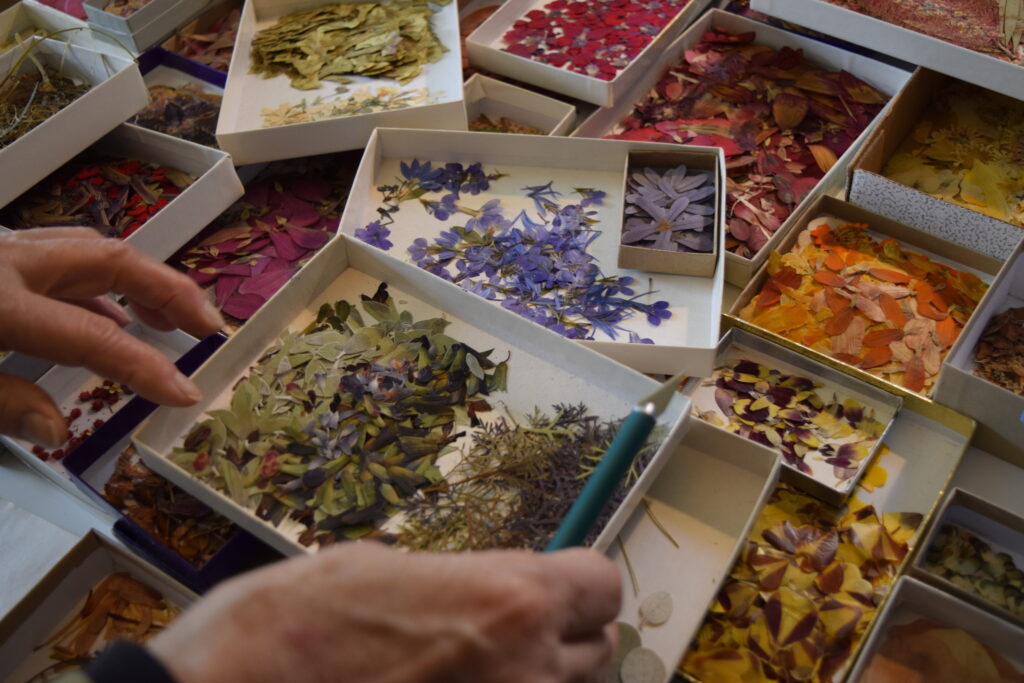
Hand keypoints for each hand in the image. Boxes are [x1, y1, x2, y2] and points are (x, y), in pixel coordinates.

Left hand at [0, 228, 223, 446]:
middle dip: (170, 291)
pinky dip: (96, 286)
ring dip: (140, 282)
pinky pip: (59, 257)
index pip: (90, 335)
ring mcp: (3, 248)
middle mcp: (8, 261)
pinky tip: (111, 314)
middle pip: (110, 261)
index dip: (145, 365)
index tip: (185, 391)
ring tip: (170, 321)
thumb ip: (2, 405)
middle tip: (209, 327)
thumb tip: (55, 430)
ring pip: (89, 249)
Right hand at [149, 543, 620, 682]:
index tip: (550, 590)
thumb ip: (460, 583)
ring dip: (537, 682)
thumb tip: (489, 596)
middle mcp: (529, 669)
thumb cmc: (289, 626)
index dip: (575, 586)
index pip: (601, 586)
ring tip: (474, 674)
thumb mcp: (381, 568)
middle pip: (598, 652)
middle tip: (507, 637)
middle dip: (560, 639)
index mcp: (510, 600)